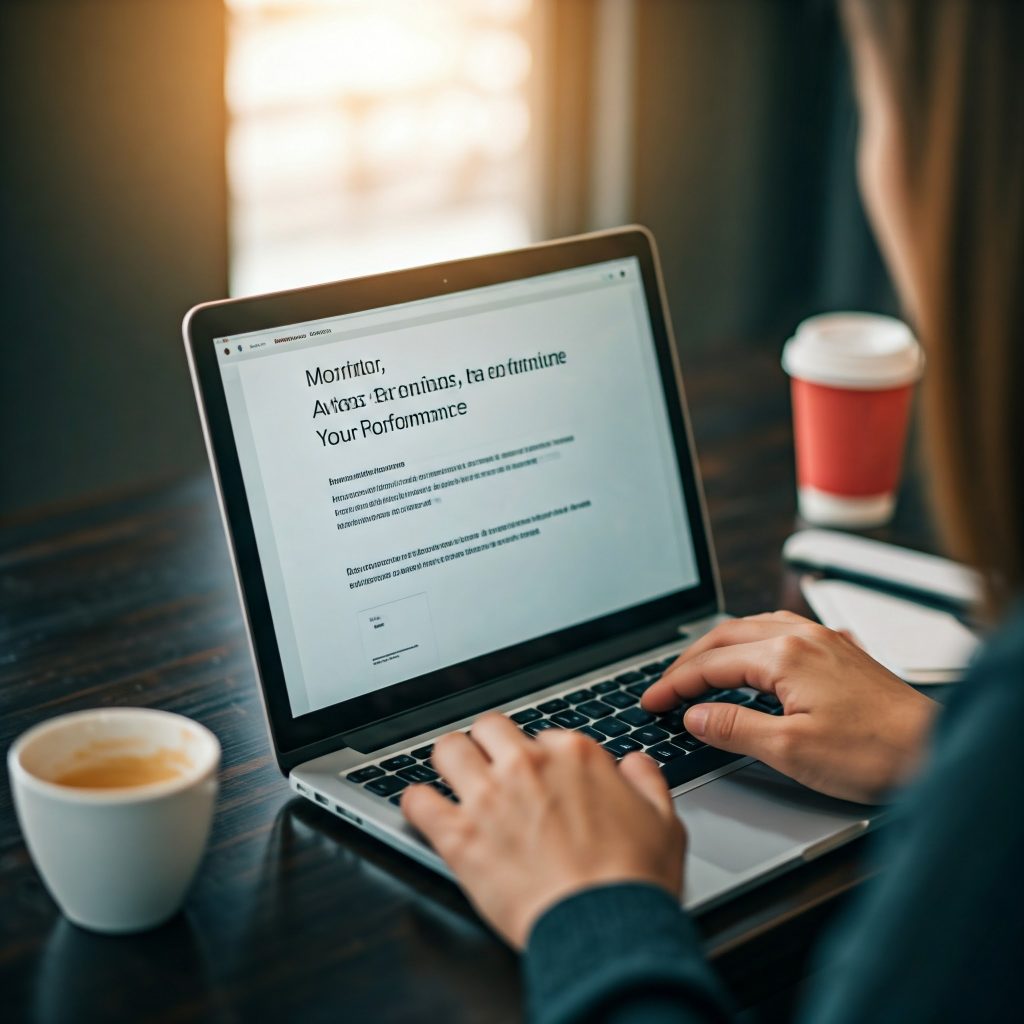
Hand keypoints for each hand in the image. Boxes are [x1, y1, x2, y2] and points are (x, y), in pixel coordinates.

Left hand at [401, 713, 684, 948]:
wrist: (605, 929)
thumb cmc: (634, 881)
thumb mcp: (665, 821)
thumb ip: (646, 782)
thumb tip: (635, 764)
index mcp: (574, 755)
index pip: (542, 736)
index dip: (541, 759)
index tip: (542, 780)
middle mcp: (527, 765)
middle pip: (488, 728)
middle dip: (489, 746)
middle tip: (492, 769)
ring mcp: (489, 797)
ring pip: (448, 749)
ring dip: (450, 762)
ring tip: (454, 778)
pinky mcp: (460, 836)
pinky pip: (418, 802)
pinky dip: (417, 804)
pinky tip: (424, 809)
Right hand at [642, 611, 936, 803]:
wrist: (934, 751)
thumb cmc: (874, 752)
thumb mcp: (790, 750)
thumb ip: (734, 729)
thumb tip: (695, 717)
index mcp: (784, 656)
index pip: (710, 664)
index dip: (674, 684)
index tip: (651, 701)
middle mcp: (801, 637)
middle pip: (724, 637)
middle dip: (688, 662)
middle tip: (664, 688)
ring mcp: (822, 640)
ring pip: (751, 628)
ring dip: (717, 647)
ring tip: (696, 670)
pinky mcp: (838, 651)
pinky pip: (779, 631)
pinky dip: (749, 643)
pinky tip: (750, 657)